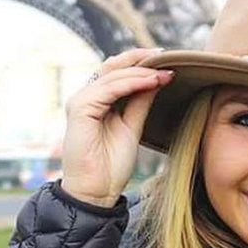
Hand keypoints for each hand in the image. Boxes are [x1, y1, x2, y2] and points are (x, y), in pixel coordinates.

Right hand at [61, 48, 173, 207]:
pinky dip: (132, 83)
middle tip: (166, 55)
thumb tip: (157, 78)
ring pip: (112, 75)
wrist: (96, 191)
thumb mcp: (132, 127)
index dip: (139, 63)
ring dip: (141, 71)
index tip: (165, 59)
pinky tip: (152, 81)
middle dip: (140, 58)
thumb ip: (140, 102)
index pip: (115, 72)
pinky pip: (108, 89)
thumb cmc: (111, 165)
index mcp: (95, 101)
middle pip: (111, 66)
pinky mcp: (80, 109)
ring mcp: (80, 102)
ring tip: (164, 72)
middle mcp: (85, 98)